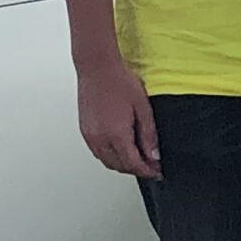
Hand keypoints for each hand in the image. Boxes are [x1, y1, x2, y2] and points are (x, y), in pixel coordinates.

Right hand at [77, 56, 160, 178]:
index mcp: (116, 134)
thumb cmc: (119, 82)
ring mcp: (89, 136)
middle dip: (135, 170)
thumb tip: (154, 155)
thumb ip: (148, 135)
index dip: (147, 171)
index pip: (133, 164)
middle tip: (149, 166)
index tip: (156, 172)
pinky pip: (97, 152)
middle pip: (119, 166)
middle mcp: (100, 139)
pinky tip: (119, 150)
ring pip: (106, 162)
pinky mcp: (84, 131)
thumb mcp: (143, 108)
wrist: (97, 68)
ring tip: (136, 159)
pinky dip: (110, 157)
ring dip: (122, 165)